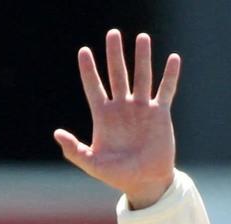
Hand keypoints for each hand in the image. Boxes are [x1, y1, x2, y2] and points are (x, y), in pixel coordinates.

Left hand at [54, 30, 179, 209]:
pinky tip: (173, 58)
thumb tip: (57, 133)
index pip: (94, 87)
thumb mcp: (93, 164)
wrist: (145, 183)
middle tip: (113, 33)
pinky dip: (170, 75)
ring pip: (141, 76)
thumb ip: (74, 150)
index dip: (88, 69)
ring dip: (142, 57)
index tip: (83, 51)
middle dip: (115, 54)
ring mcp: (141, 109)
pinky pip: (165, 90)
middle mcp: (122, 108)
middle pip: (117, 74)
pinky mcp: (160, 114)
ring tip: (142, 37)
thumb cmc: (117, 175)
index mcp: (104, 117)